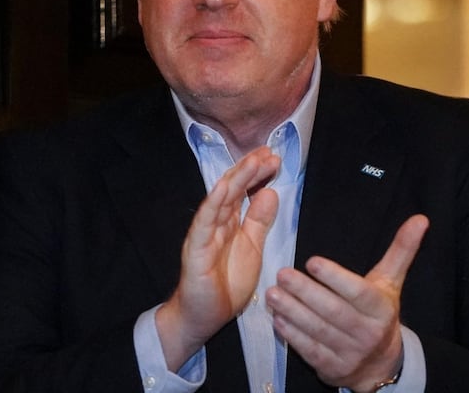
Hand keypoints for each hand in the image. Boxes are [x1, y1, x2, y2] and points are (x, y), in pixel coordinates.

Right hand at [156, 146, 280, 370]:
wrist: (203, 317)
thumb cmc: (225, 284)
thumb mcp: (252, 248)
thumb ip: (258, 221)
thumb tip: (270, 193)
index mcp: (230, 222)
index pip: (243, 191)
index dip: (257, 173)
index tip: (273, 158)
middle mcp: (215, 223)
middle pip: (232, 189)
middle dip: (250, 169)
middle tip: (268, 152)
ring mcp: (204, 234)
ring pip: (219, 200)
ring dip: (236, 179)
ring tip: (253, 162)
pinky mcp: (195, 249)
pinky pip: (203, 223)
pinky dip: (213, 204)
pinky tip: (223, 189)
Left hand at [266, 215, 428, 391]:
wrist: (381, 365)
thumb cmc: (379, 313)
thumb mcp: (391, 283)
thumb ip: (401, 250)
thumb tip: (421, 219)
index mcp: (381, 309)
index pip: (358, 292)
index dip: (336, 277)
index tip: (312, 261)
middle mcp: (368, 332)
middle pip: (334, 311)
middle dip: (306, 292)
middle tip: (282, 274)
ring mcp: (350, 354)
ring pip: (319, 331)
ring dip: (293, 312)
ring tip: (272, 294)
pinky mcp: (332, 369)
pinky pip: (310, 352)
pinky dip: (293, 336)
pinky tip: (277, 319)